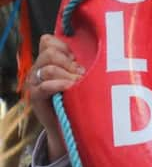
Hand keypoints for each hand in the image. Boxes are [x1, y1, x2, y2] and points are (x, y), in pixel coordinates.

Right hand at [27, 34, 84, 161]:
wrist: (70, 125)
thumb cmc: (79, 96)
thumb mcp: (81, 75)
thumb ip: (81, 63)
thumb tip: (102, 50)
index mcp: (48, 60)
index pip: (48, 41)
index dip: (64, 46)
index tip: (76, 58)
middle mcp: (39, 68)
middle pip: (49, 53)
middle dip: (68, 61)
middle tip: (81, 73)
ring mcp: (35, 82)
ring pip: (48, 68)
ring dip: (68, 73)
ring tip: (79, 82)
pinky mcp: (36, 97)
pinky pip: (44, 86)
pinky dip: (59, 85)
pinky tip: (70, 88)